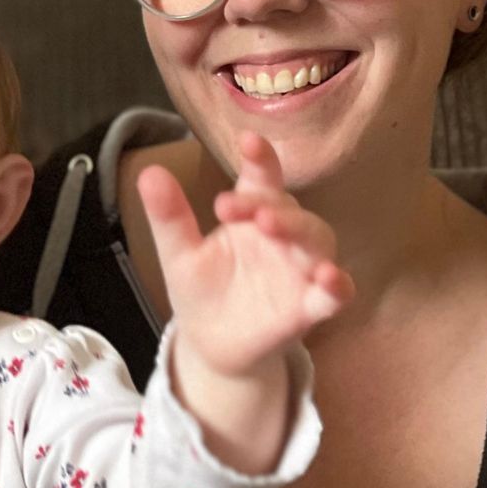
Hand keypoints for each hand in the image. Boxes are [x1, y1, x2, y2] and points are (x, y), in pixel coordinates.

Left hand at [138, 131, 353, 380]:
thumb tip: (148, 171)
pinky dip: (338, 285)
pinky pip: (336, 293)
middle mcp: (283, 236)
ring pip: (318, 241)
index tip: (249, 141)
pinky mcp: (310, 307)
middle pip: (290, 209)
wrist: (211, 346)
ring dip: (301, 230)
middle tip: (234, 206)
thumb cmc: (203, 291)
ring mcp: (300, 270)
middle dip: (268, 202)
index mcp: (253, 214)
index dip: (261, 159)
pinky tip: (330, 279)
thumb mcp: (179, 254)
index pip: (263, 179)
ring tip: (270, 225)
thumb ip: (170, 216)